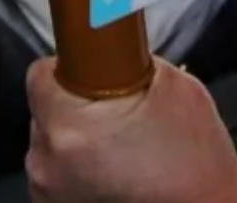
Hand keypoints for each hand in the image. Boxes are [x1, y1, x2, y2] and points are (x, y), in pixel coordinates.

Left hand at [26, 57, 236, 202]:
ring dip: (75, 139)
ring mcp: (48, 194)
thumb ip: (128, 62)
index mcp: (70, 125)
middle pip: (44, 110)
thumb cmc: (195, 162)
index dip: (69, 68)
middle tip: (116, 113)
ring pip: (50, 143)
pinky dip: (77, 170)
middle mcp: (47, 163)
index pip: (41, 74)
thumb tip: (108, 48)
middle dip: (76, 105)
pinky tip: (112, 172)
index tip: (92, 75)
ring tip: (118, 148)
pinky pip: (57, 175)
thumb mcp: (172, 85)